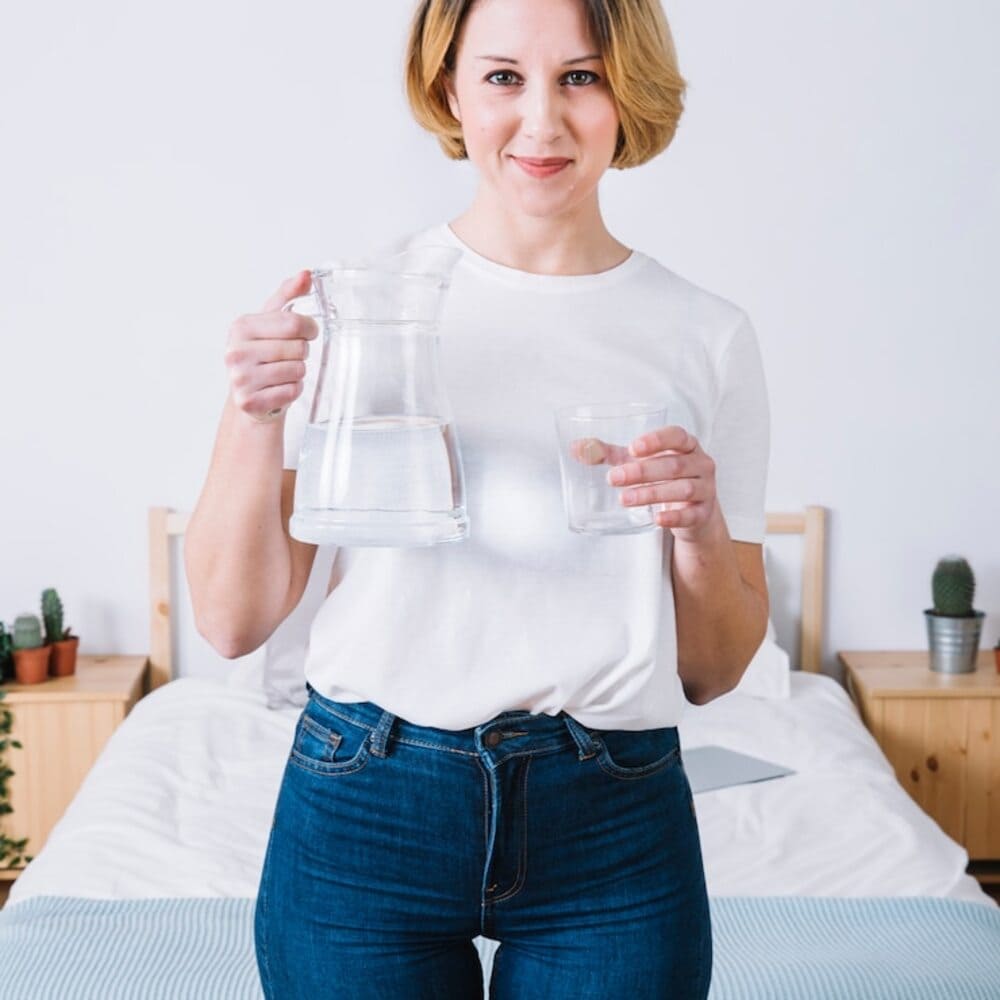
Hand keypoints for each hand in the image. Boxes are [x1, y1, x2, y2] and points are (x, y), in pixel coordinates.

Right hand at [224, 271, 318, 422]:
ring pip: (297, 370)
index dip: (309, 328)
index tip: (308, 332)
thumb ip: (289, 295)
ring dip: (298, 372)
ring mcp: (240, 379)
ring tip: (282, 372)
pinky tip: (279, 387)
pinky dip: (294, 390)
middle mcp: (236, 352)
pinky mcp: (250, 402)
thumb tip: (306, 274)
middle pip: (298, 348)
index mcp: (241, 327)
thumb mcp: (272, 321)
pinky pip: (292, 391)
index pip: (293, 322)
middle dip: (302, 352)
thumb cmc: (263, 354)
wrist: (250, 394)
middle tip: (289, 356)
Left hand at [575, 426, 719, 542]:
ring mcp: (706, 489)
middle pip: (674, 465)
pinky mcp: (703, 513)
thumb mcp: (639, 463)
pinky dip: (674, 517)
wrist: (692, 512)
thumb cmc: (663, 477)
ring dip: (652, 494)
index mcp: (686, 445)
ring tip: (624, 499)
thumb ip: (610, 454)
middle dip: (642, 471)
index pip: (677, 436)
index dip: (656, 441)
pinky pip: (690, 514)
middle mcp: (700, 464)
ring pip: (682, 489)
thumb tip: (577, 448)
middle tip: (614, 478)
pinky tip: (656, 518)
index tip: (633, 449)